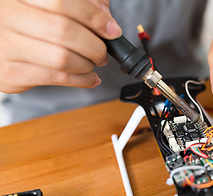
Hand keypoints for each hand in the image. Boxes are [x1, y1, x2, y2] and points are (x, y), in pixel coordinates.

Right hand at [0, 0, 120, 92]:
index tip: (111, 29)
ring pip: (62, 58)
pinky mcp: (11, 73)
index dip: (93, 17)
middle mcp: (7, 16)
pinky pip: (57, 78)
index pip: (61, 2)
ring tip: (93, 62)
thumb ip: (80, 2)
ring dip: (88, 64)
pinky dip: (82, 80)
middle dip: (94, 45)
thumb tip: (104, 17)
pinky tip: (89, 77)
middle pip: (64, 30)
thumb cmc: (27, 21)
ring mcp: (6, 46)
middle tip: (102, 51)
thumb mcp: (49, 3)